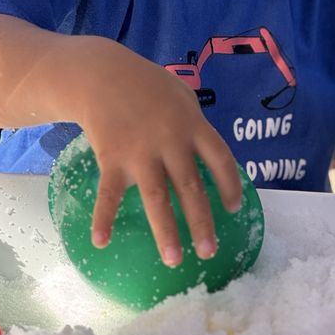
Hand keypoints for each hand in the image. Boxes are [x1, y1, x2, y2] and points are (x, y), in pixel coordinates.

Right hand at [78, 43, 243, 266]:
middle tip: (209, 253)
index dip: (230, 185)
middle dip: (202, 223)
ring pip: (157, 198)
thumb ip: (196, 124)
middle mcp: (171, 141)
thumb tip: (209, 157)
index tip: (234, 209)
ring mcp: (141, 152)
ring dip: (166, 231)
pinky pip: (109, 194)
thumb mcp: (181, 95)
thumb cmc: (146, 85)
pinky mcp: (112, 158)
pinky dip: (103, 218)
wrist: (101, 73)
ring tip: (174, 260)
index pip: (221, 159)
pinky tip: (101, 242)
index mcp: (193, 125)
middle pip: (191, 187)